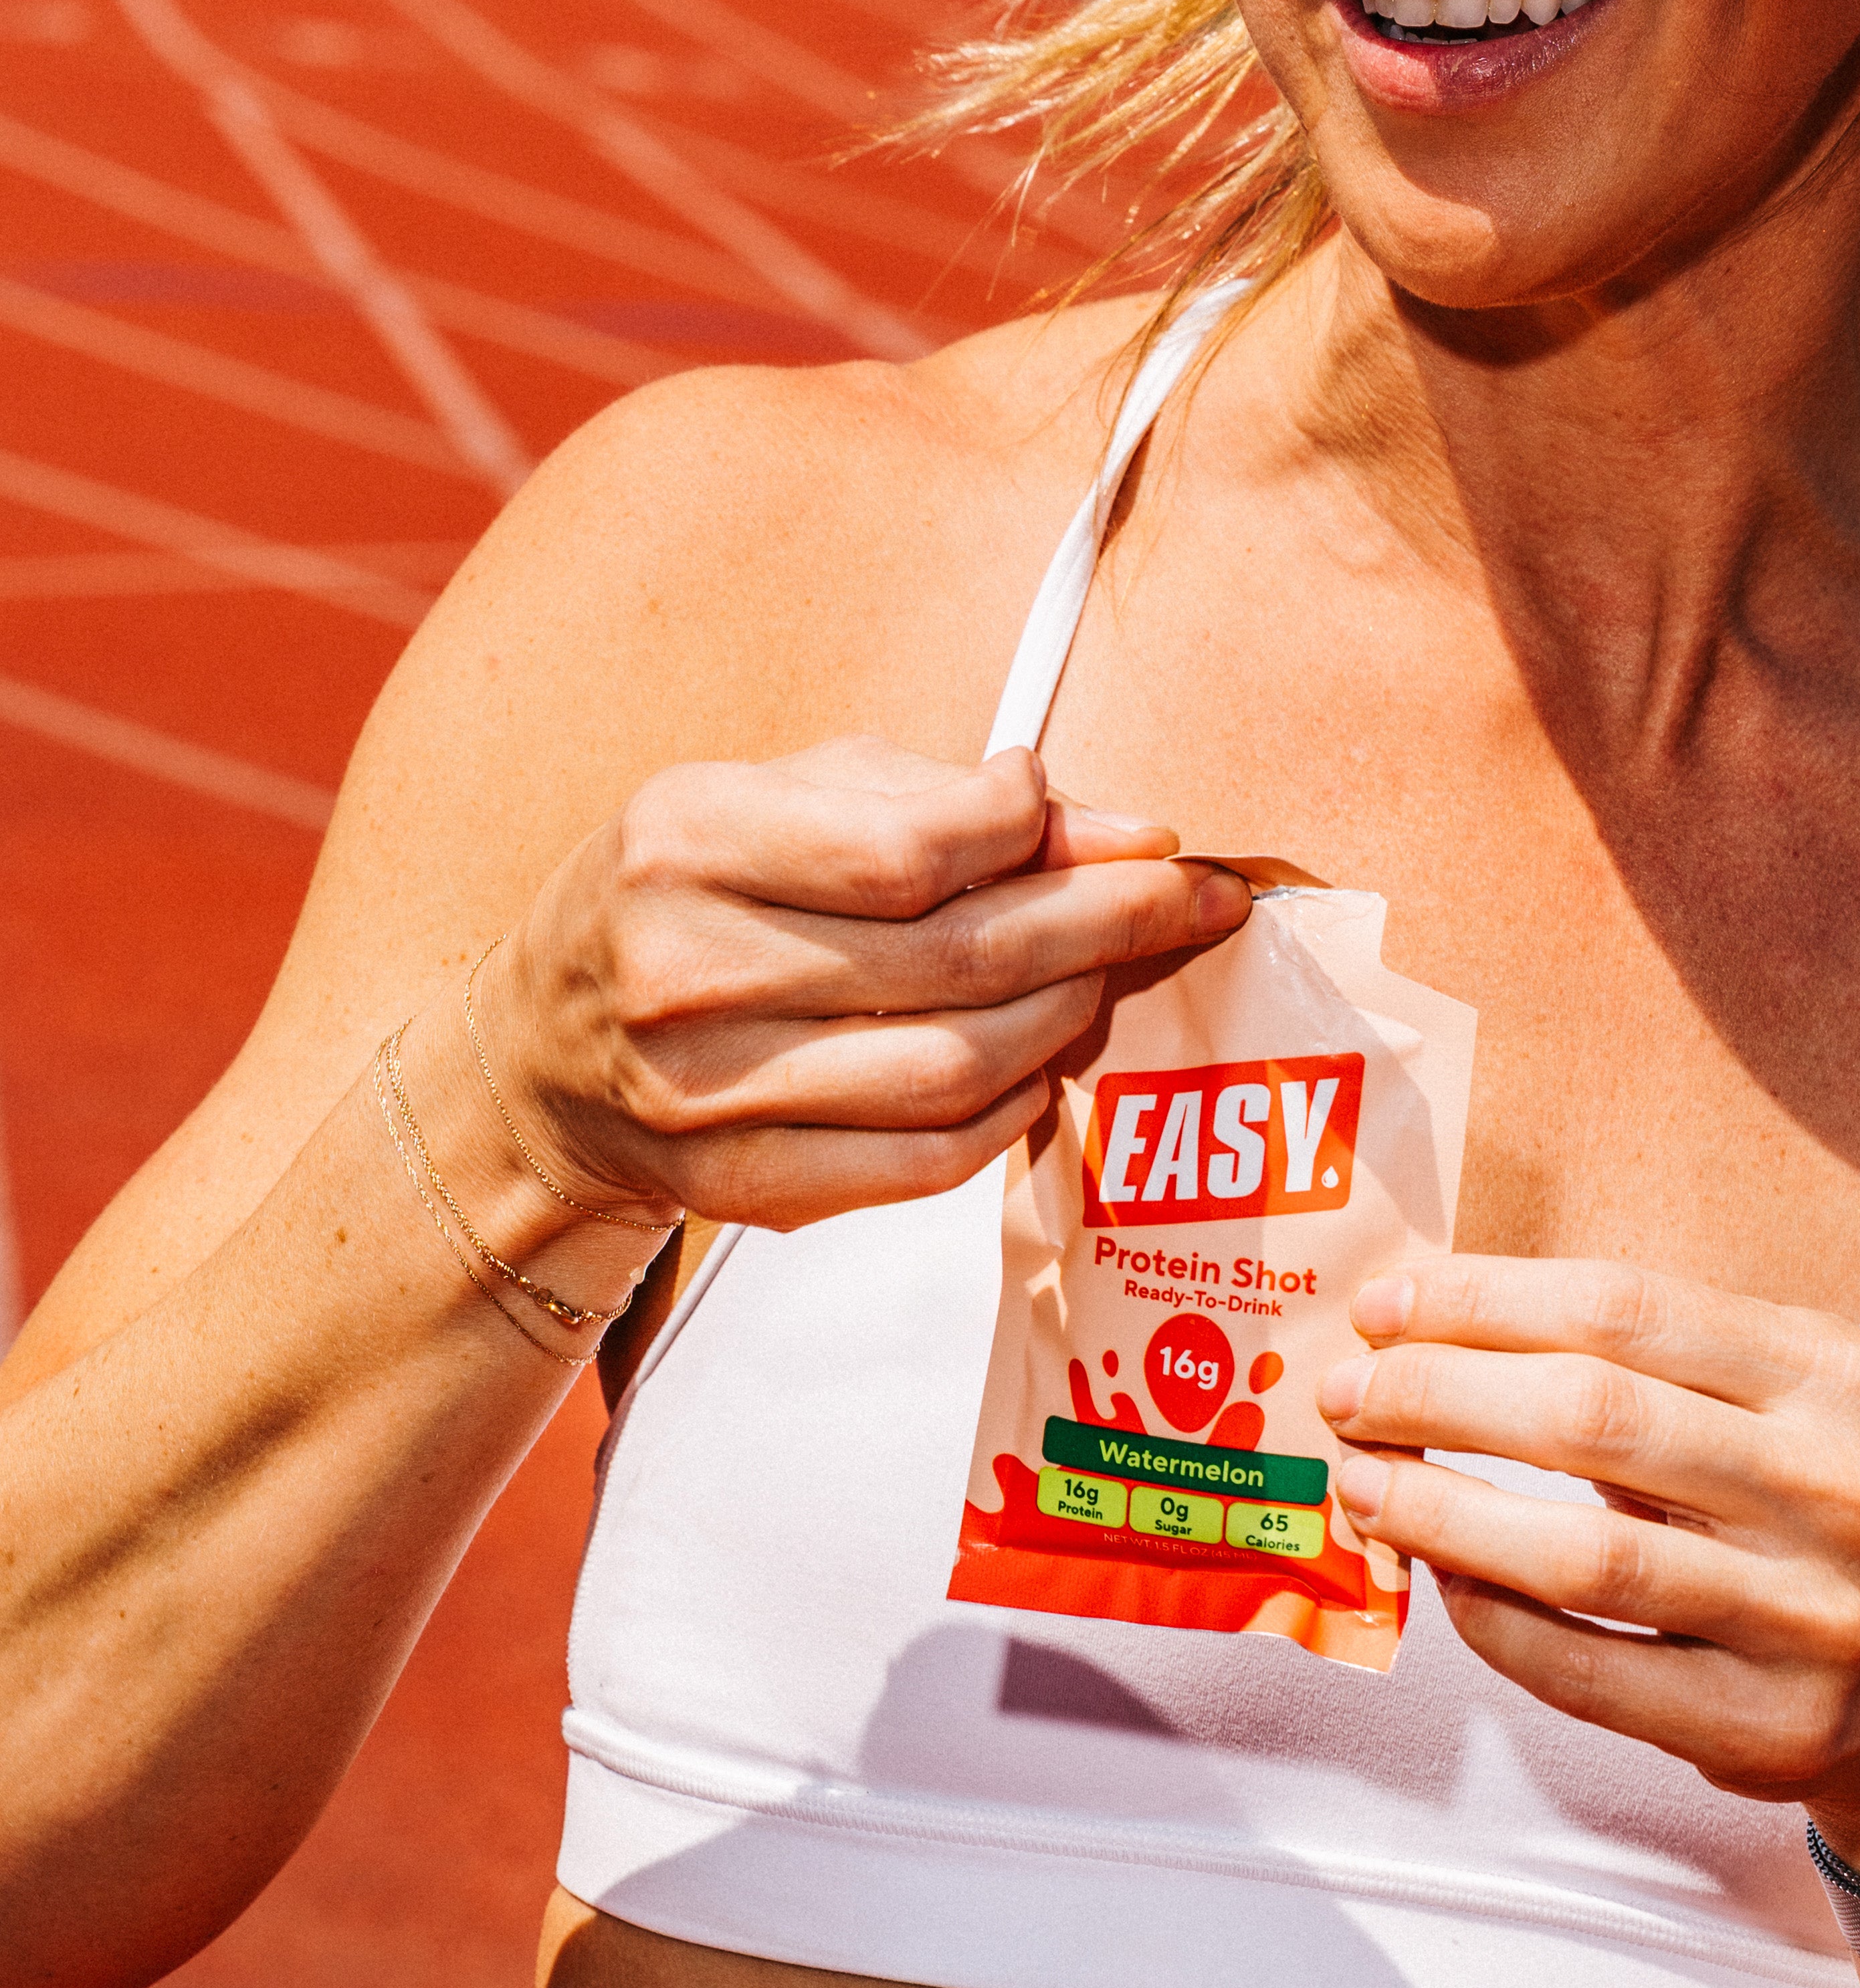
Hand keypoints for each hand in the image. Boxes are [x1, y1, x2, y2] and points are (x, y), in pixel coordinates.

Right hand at [474, 739, 1245, 1233]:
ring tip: (1116, 975)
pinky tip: (1046, 1061)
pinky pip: (925, 1162)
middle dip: (1107, 923)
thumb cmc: (686, 897)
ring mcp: (707, 1096)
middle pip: (957, 958)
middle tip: (1192, 900)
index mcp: (685, 841)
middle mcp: (685, 970)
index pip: (913, 846)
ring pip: (955, 1068)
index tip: (1129, 826)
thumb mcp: (778, 800)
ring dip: (1069, 1019)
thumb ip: (942, 799)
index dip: (1044, 834)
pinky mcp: (741, 1189)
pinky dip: (1013, 1111)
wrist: (538, 1058)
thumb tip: (1121, 830)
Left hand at [1314, 1258, 1859, 1900]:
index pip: (1626, 1308)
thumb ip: (1662, 1368)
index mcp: (1840, 1376)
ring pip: (1581, 1557)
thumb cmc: (1841, 1523)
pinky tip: (1443, 1582)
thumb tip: (1445, 1334)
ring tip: (1364, 1488)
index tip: (1388, 1309)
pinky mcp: (1771, 1728)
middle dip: (1436, 1396)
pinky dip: (1496, 1623)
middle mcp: (1840, 1488)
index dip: (1483, 1304)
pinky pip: (1591, 1672)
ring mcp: (1812, 1617)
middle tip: (1348, 1393)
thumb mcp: (1799, 1410)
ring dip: (1442, 1515)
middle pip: (1589, 1418)